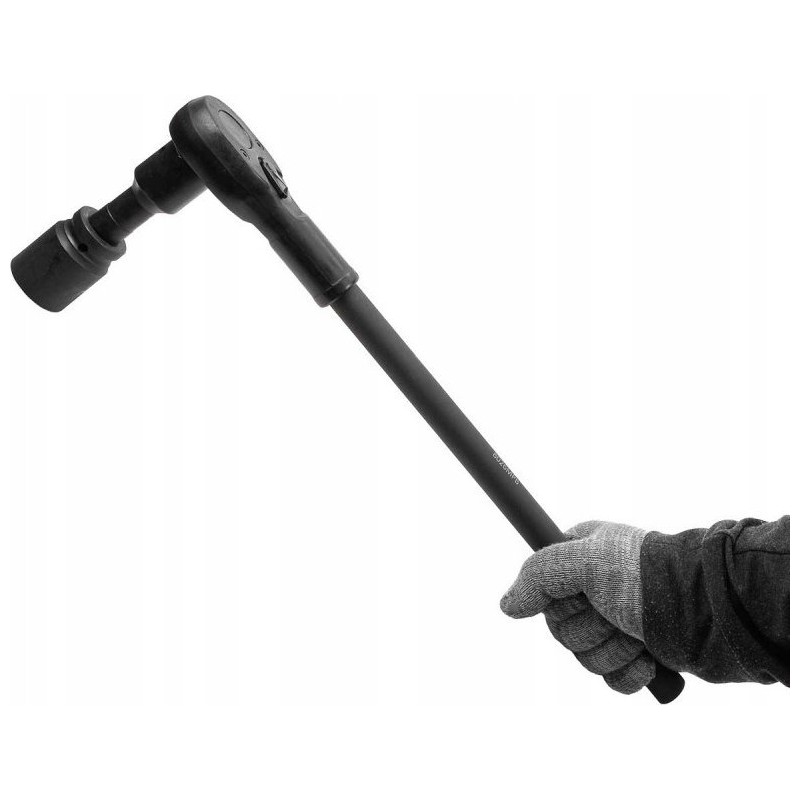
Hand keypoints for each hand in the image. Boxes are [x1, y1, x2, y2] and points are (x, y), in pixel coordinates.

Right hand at [500, 521, 655, 693]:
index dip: (557, 602)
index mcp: (580, 556)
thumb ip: (539, 576)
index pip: (541, 587)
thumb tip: (507, 605)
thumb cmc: (646, 576)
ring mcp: (617, 621)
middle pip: (561, 629)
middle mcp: (595, 587)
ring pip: (585, 657)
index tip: (579, 596)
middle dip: (590, 630)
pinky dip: (630, 673)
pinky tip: (649, 658)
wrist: (709, 611)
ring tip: (638, 637)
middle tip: (614, 614)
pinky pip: (612, 678)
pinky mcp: (638, 653)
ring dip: (612, 652)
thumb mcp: (584, 562)